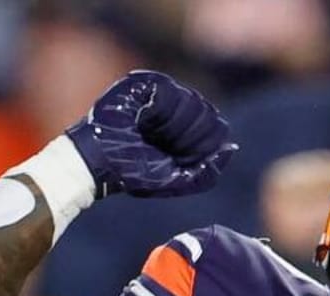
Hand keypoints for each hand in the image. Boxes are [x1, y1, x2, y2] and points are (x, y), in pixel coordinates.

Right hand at [65, 70, 236, 198]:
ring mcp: (159, 92)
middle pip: (207, 114)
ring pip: (192, 101)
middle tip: (164, 146)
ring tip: (151, 134)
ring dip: (175, 126)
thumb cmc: (133, 173)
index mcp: (186, 129)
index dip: (203, 145)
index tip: (178, 157)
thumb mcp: (177, 180)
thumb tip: (231, 148)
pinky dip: (160, 112)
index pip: (217, 127)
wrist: (97, 163)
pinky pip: (169, 91)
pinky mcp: (141, 82)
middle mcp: (176, 107)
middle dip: (190, 137)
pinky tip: (144, 121)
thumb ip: (207, 172)